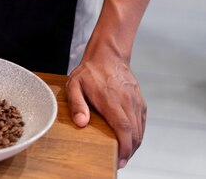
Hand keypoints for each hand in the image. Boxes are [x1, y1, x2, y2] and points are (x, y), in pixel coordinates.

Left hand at [66, 43, 145, 168]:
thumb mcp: (74, 84)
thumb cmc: (89, 72)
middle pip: (134, 132)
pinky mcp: (139, 100)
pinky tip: (131, 140)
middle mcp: (127, 101)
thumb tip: (81, 122)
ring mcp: (135, 100)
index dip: (124, 147)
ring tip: (124, 154)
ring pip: (140, 128)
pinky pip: (142, 121)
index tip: (120, 160)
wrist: (107, 55)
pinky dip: (139, 133)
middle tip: (120, 162)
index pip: (123, 128)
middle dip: (129, 150)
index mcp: (111, 99)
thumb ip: (76, 103)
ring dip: (134, 144)